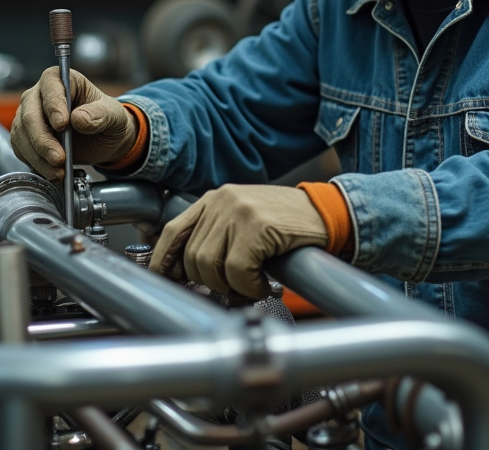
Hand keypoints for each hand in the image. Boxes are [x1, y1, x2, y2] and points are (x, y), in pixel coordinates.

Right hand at [10, 66, 136, 182]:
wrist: (103, 139)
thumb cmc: (107, 119)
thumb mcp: (114, 115)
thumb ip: (100, 114)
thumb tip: (79, 118)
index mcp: (61, 79)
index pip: (51, 86)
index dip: (54, 105)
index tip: (63, 124)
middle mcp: (39, 95)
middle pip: (30, 114)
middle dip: (43, 139)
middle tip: (59, 158)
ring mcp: (29, 116)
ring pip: (22, 135)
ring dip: (38, 156)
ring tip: (59, 171)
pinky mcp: (26, 137)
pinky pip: (22, 150)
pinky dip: (36, 164)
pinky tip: (52, 172)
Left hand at [148, 184, 328, 299]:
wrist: (325, 213)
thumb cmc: (285, 224)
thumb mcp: (243, 220)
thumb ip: (216, 236)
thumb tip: (188, 272)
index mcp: (214, 199)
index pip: (174, 230)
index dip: (163, 259)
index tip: (163, 279)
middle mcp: (222, 201)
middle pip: (193, 256)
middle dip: (208, 282)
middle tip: (231, 288)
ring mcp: (239, 212)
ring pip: (211, 266)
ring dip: (230, 286)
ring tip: (250, 285)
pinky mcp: (257, 227)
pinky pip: (238, 271)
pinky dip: (249, 286)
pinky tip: (263, 283)